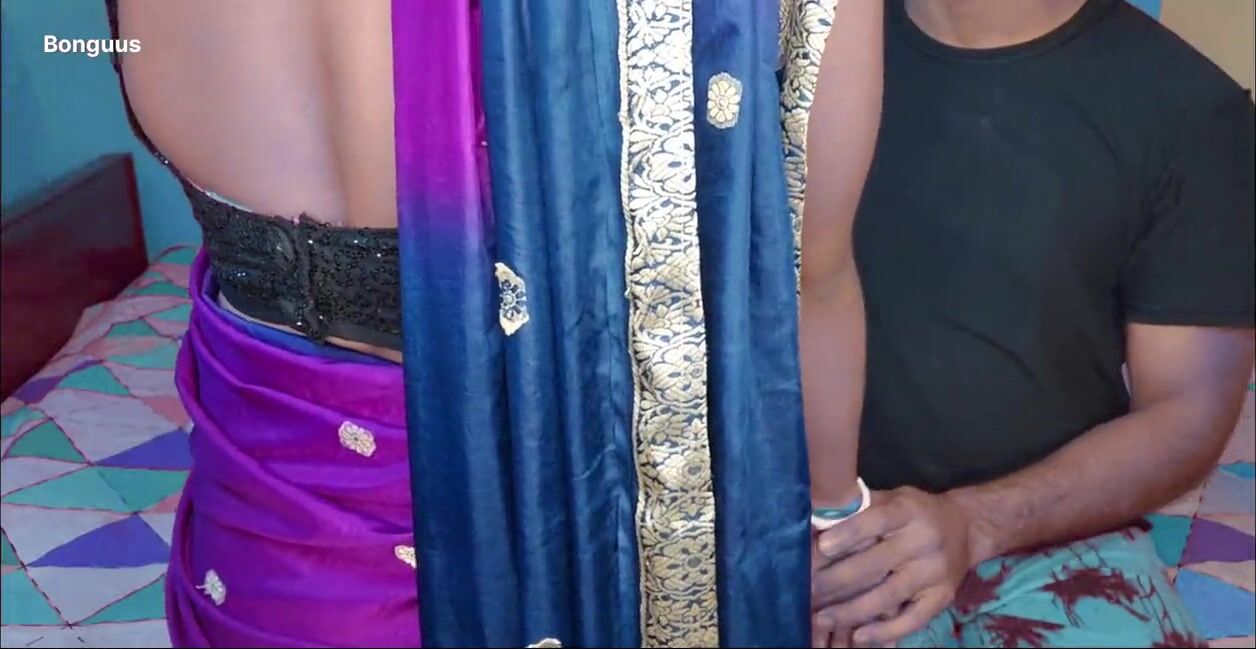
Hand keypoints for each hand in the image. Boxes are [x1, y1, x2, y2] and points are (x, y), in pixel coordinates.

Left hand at [811, 487, 978, 646]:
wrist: (967, 527)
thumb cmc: (917, 511)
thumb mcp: (894, 498)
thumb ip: (862, 508)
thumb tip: (818, 520)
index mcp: (909, 511)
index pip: (877, 521)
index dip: (849, 534)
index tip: (822, 546)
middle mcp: (924, 541)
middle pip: (877, 564)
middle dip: (837, 579)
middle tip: (806, 590)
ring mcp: (934, 572)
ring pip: (889, 595)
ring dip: (852, 610)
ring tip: (821, 618)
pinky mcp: (941, 597)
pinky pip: (913, 619)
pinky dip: (886, 631)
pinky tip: (859, 636)